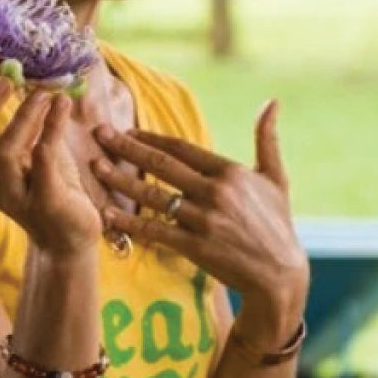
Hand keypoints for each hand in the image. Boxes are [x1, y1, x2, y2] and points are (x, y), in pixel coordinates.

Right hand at [0, 57, 102, 256]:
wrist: (70, 239)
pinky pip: (43, 167)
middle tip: (7, 77)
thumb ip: (28, 118)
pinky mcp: (46, 205)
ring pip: (6, 154)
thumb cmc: (51, 185)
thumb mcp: (35, 148)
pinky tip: (62, 108)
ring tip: (45, 92)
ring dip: (23, 117)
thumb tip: (29, 70)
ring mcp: (16, 197)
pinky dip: (50, 134)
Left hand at [93, 100, 307, 342]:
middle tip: (99, 134)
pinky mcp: (196, 248)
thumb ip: (267, 139)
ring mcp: (204, 220)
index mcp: (230, 172)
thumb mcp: (276, 178)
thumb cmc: (277, 224)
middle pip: (162, 165)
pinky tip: (108, 213)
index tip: (126, 131)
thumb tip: (272, 101)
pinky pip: (155, 231)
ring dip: (121, 180)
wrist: (280, 276)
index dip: (151, 138)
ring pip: (153, 196)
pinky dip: (129, 222)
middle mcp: (215, 192)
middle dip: (126, 148)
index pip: (181, 148)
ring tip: (96, 167)